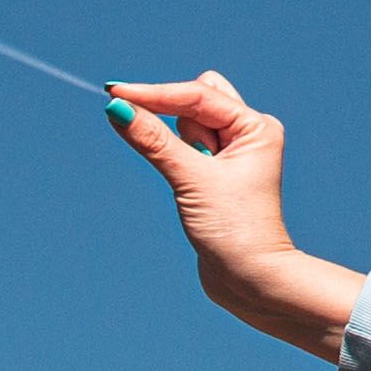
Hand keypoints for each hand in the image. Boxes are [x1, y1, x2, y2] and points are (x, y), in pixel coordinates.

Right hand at [103, 72, 363, 359]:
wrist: (250, 279)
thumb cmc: (233, 231)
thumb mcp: (190, 180)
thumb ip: (154, 141)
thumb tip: (117, 108)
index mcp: (256, 127)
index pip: (197, 95)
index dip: (155, 93)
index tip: (114, 91)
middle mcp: (249, 134)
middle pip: (198, 98)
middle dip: (175, 117)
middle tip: (177, 154)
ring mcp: (234, 153)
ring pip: (191, 123)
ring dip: (179, 142)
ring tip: (195, 185)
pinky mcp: (217, 173)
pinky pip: (187, 146)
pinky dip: (176, 154)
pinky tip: (187, 185)